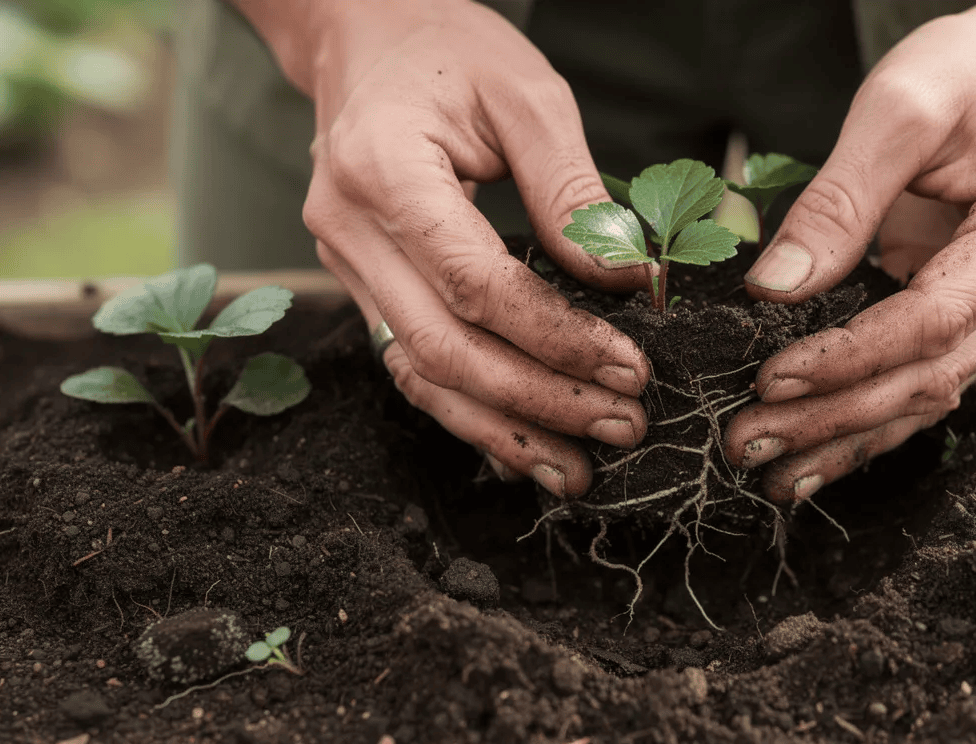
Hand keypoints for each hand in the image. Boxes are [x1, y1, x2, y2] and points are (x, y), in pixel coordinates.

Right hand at [243, 1, 652, 496]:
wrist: (362, 36)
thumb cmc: (446, 50)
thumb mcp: (526, 94)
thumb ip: (571, 190)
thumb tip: (628, 280)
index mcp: (384, 171)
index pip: (475, 283)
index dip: (555, 336)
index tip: (628, 367)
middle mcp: (349, 231)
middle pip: (445, 348)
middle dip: (540, 400)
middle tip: (622, 425)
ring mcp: (347, 265)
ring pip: (420, 374)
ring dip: (502, 430)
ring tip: (576, 468)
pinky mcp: (365, 284)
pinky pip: (413, 362)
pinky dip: (470, 411)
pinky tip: (523, 447)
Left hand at [724, 0, 975, 500]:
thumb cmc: (973, 70)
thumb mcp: (900, 108)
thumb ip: (838, 202)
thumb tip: (775, 289)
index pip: (934, 318)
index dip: (849, 357)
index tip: (771, 379)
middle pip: (932, 374)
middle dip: (835, 416)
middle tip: (748, 440)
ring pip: (930, 392)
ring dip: (848, 436)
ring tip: (770, 471)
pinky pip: (926, 374)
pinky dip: (869, 417)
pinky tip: (816, 454)